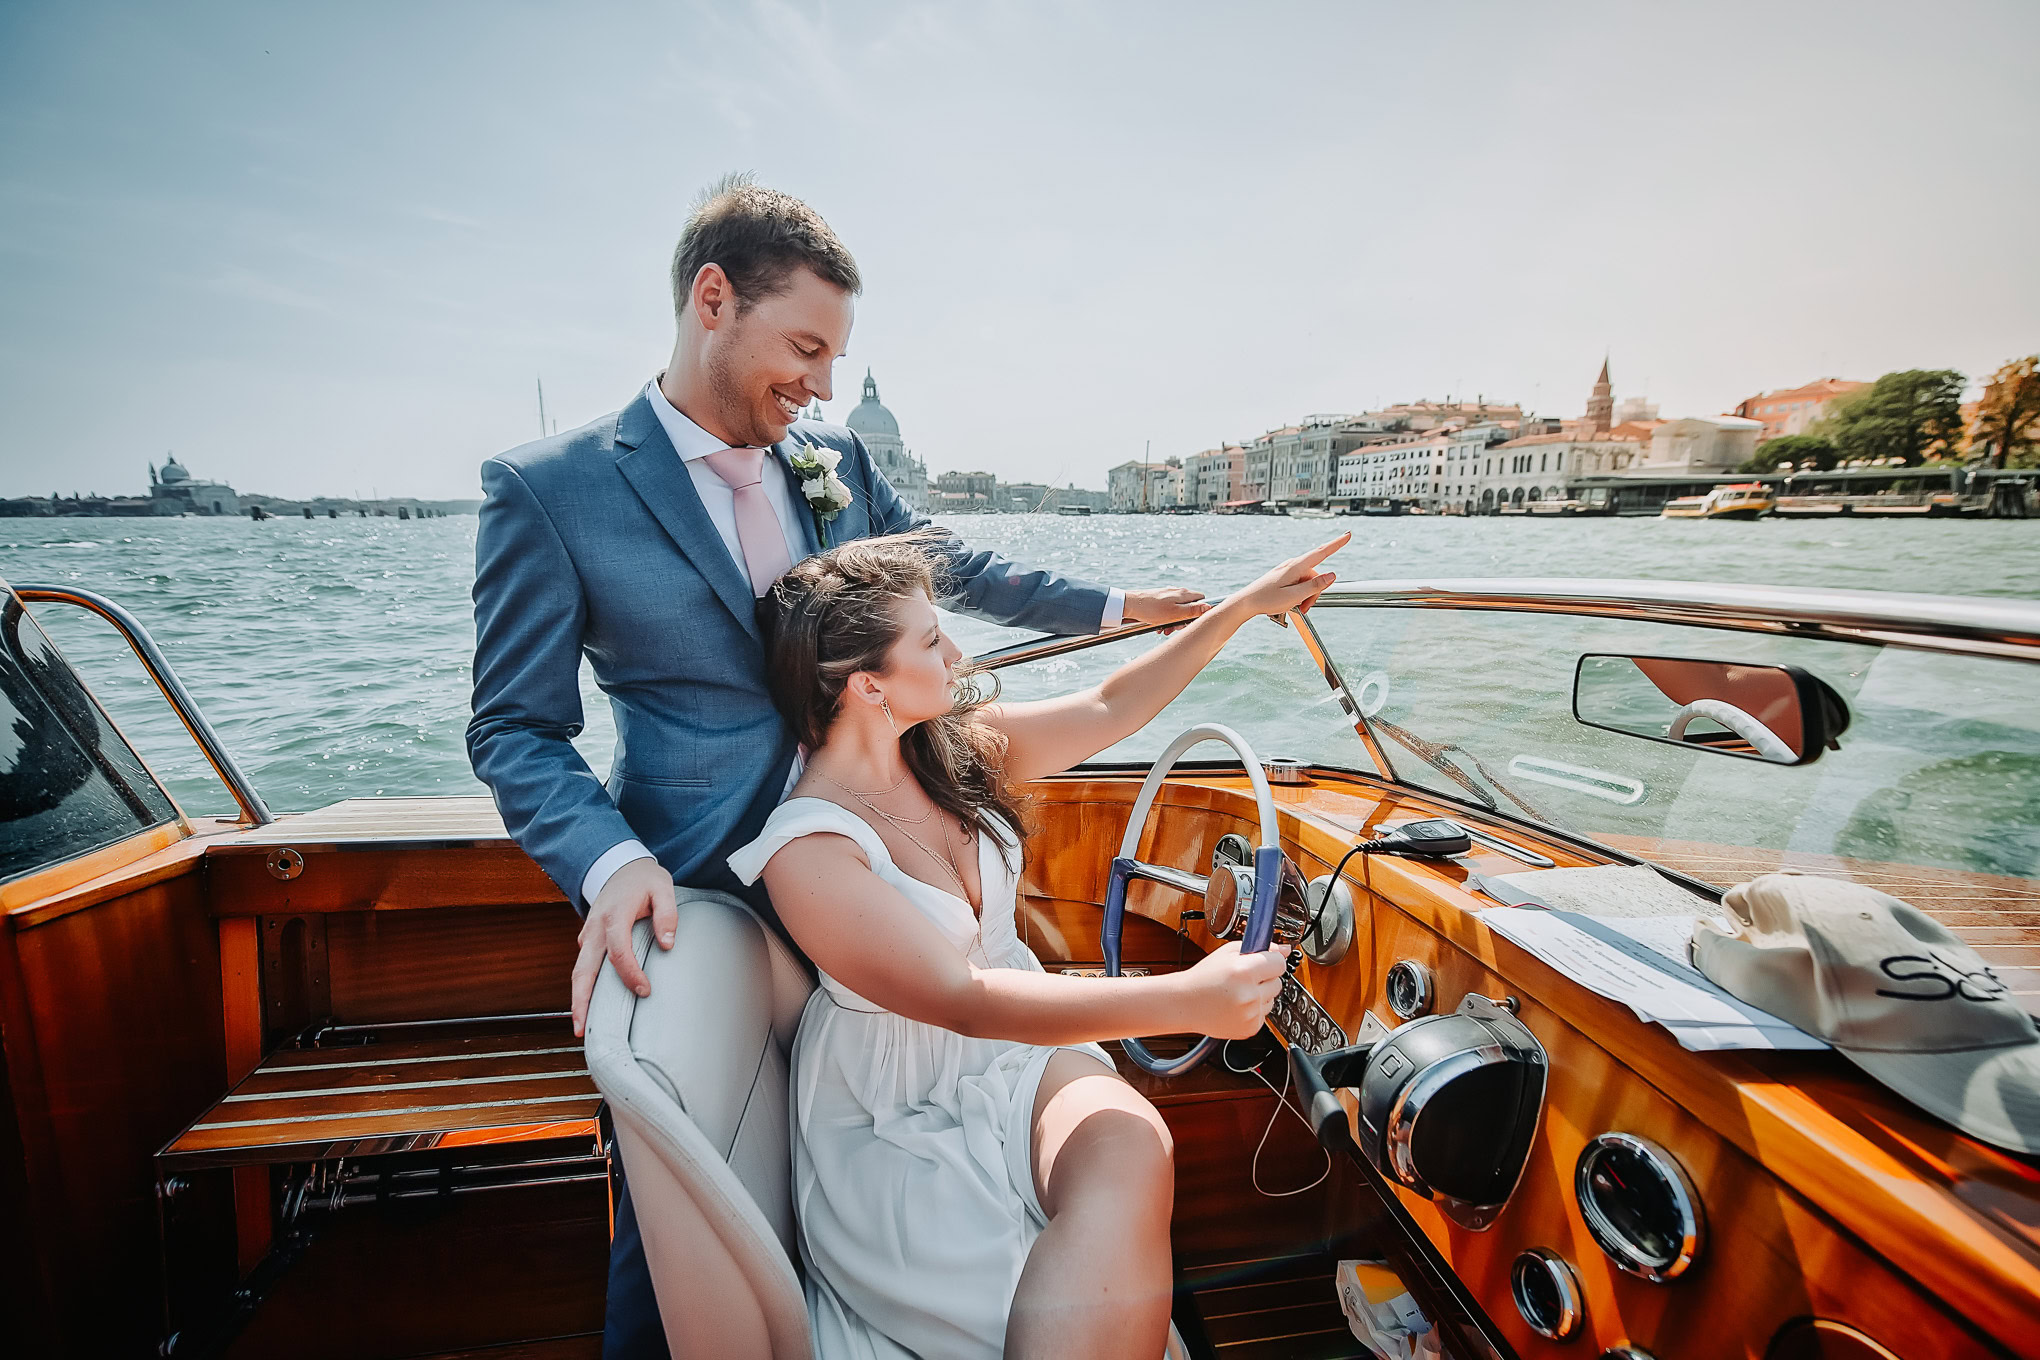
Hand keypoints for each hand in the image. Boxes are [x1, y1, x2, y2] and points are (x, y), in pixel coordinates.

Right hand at [571, 856, 676, 1035]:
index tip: (645, 991)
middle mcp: (595, 928)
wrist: (619, 865)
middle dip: (581, 1000)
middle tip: (581, 1029)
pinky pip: (583, 967)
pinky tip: (589, 1008)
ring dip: (578, 999)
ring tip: (581, 1028)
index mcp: (614, 916)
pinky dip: (583, 988)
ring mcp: (587, 935)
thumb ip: (667, 914)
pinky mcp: (587, 941)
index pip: (618, 952)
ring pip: (578, 971)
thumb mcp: (663, 887)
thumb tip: (667, 944)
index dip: (630, 974)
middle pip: (583, 969)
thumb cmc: (643, 879)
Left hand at [1121, 587, 1208, 631]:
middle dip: (1183, 620)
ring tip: (1163, 630)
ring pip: (1177, 611)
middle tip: (1174, 629)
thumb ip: (1193, 610)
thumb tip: (1210, 607)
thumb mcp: (1175, 613)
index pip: (1202, 600)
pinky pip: (1167, 612)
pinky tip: (1157, 626)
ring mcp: (1167, 595)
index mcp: (1184, 594)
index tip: (1192, 622)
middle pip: (1189, 607)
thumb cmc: (1152, 609)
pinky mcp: (1158, 600)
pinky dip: (1164, 620)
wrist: (1129, 605)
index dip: (1200, 612)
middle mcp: (1177, 592)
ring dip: (1173, 622)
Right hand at [1179, 940, 1287, 1039]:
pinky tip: (1237, 1005)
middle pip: (1278, 982)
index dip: (1272, 960)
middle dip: (1265, 977)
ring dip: (1260, 994)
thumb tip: (1283, 950)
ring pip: (1272, 999)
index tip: (1266, 961)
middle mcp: (1249, 994)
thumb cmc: (1204, 978)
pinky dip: (1254, 1009)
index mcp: (1244, 971)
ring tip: (1238, 992)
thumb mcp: (1226, 953)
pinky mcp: (1250, 1028)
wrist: (1185, 1003)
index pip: (1279, 963)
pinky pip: (1264, 1014)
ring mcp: (1250, 1013)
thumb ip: (1258, 948)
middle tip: (1245, 978)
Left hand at [1231, 533, 1347, 621]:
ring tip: (1296, 607)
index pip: (1321, 552)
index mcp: (1296, 567)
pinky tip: (1291, 602)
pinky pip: (1300, 583)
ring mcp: (1289, 570)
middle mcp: (1293, 565)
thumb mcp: (1294, 596)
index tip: (1348, 535)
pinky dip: (1300, 594)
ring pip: (1309, 581)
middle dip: (1315, 592)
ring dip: (1307, 595)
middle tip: (1304, 607)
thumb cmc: (1266, 600)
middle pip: (1316, 575)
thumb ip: (1314, 586)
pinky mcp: (1285, 576)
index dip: (1336, 544)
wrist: (1246, 602)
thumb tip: (1332, 575)